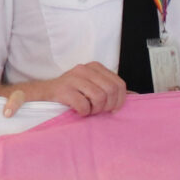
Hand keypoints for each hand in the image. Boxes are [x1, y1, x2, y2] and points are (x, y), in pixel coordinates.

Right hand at [5, 62, 127, 117]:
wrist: (43, 93)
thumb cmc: (71, 92)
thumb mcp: (92, 86)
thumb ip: (110, 89)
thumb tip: (136, 96)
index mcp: (95, 67)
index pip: (119, 84)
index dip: (120, 100)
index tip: (113, 109)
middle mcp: (85, 69)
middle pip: (111, 91)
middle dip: (108, 106)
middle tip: (99, 111)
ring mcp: (74, 78)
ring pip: (99, 98)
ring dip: (95, 110)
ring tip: (88, 110)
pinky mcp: (64, 89)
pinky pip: (84, 105)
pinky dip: (84, 112)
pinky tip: (79, 111)